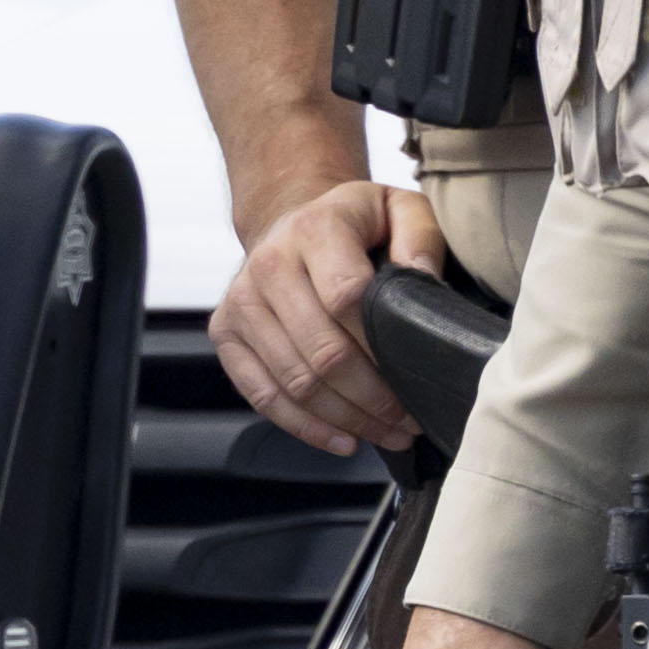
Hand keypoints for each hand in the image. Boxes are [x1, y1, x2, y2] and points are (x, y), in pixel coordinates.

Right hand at [210, 180, 445, 457]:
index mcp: (313, 229)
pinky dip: (306, 427)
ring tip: (387, 434)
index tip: (417, 373)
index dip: (383, 346)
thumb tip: (422, 278)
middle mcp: (268, 264)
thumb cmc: (353, 225)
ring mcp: (241, 302)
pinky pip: (262, 395)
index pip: (345, 296)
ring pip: (296, 381)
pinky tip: (343, 440)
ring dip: (347, 419)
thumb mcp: (399, 209)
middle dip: (373, 398)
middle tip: (410, 420)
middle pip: (323, 351)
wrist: (290, 222)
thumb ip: (421, 236)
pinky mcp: (225, 333)